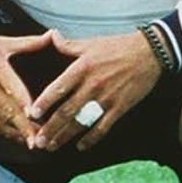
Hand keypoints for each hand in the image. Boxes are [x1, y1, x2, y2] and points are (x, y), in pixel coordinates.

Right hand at [0, 31, 49, 145]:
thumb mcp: (1, 42)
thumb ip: (28, 42)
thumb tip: (52, 36)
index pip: (12, 88)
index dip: (24, 104)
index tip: (35, 116)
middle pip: (8, 110)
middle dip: (25, 127)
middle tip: (41, 139)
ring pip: (0, 121)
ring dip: (17, 133)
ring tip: (35, 143)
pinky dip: (5, 133)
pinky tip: (19, 138)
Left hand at [26, 31, 162, 151]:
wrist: (149, 52)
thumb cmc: (118, 46)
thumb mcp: (91, 43)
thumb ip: (69, 44)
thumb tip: (51, 36)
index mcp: (82, 68)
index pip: (58, 88)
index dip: (44, 102)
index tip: (32, 114)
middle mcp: (92, 85)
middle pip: (67, 111)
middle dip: (50, 128)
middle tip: (38, 141)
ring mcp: (106, 98)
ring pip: (81, 122)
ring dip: (65, 136)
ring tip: (52, 146)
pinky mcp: (120, 107)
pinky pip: (103, 127)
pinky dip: (91, 139)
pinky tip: (81, 146)